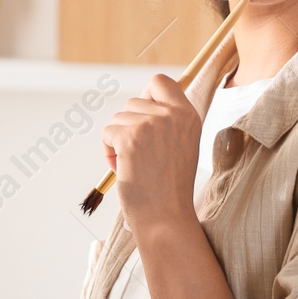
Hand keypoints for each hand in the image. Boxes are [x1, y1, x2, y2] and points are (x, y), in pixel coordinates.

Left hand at [101, 74, 201, 235]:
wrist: (166, 216)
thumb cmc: (169, 187)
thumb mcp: (182, 145)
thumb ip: (168, 121)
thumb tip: (141, 104)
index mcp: (189, 115)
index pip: (160, 82)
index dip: (147, 96)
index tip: (144, 118)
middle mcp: (172, 115)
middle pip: (133, 102)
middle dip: (129, 126)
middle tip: (139, 154)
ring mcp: (151, 125)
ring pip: (118, 118)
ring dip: (118, 141)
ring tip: (133, 164)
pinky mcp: (131, 137)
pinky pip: (107, 133)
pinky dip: (108, 151)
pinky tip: (123, 168)